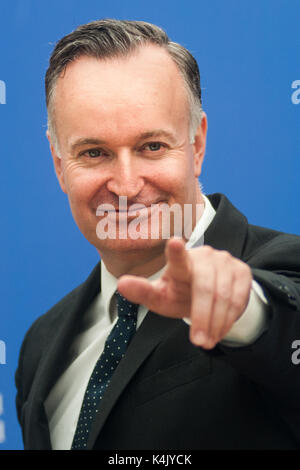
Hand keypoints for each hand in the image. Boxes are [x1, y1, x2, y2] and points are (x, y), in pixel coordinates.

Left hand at [117, 238, 252, 348]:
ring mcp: (225, 261)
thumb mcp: (161, 297)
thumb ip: (143, 292)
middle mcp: (204, 256)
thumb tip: (121, 284)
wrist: (210, 296)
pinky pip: (239, 298)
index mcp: (181, 262)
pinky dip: (229, 319)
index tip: (175, 242)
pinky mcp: (242, 270)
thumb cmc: (180, 294)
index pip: (178, 258)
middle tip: (199, 342)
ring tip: (207, 340)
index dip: (176, 252)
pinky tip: (220, 330)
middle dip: (202, 317)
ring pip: (224, 296)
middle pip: (206, 288)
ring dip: (216, 323)